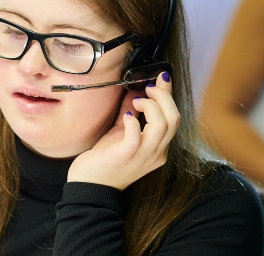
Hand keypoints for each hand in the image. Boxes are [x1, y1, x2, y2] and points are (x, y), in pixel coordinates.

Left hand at [67, 71, 178, 189]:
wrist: (89, 187)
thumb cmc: (105, 161)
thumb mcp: (121, 133)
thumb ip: (130, 114)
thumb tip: (134, 91)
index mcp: (158, 148)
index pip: (174, 118)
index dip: (169, 95)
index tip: (162, 77)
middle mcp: (156, 154)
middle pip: (174, 119)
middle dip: (163, 97)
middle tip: (147, 87)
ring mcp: (143, 156)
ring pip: (163, 125)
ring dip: (151, 106)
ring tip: (136, 100)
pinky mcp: (126, 156)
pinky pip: (137, 136)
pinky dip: (133, 121)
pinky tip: (126, 116)